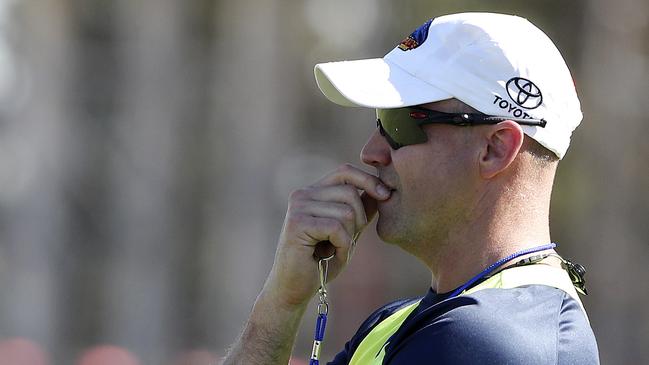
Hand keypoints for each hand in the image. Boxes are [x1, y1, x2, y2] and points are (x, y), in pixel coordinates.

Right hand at [261, 163, 390, 309]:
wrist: (293, 289)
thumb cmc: (320, 262)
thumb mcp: (348, 233)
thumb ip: (360, 210)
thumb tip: (382, 189)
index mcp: (312, 192)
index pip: (345, 172)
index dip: (368, 180)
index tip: (386, 195)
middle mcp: (302, 194)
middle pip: (350, 193)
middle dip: (359, 220)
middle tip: (347, 242)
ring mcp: (298, 207)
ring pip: (346, 212)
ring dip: (349, 238)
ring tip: (335, 251)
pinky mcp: (297, 223)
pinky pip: (337, 228)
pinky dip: (342, 246)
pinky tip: (330, 256)